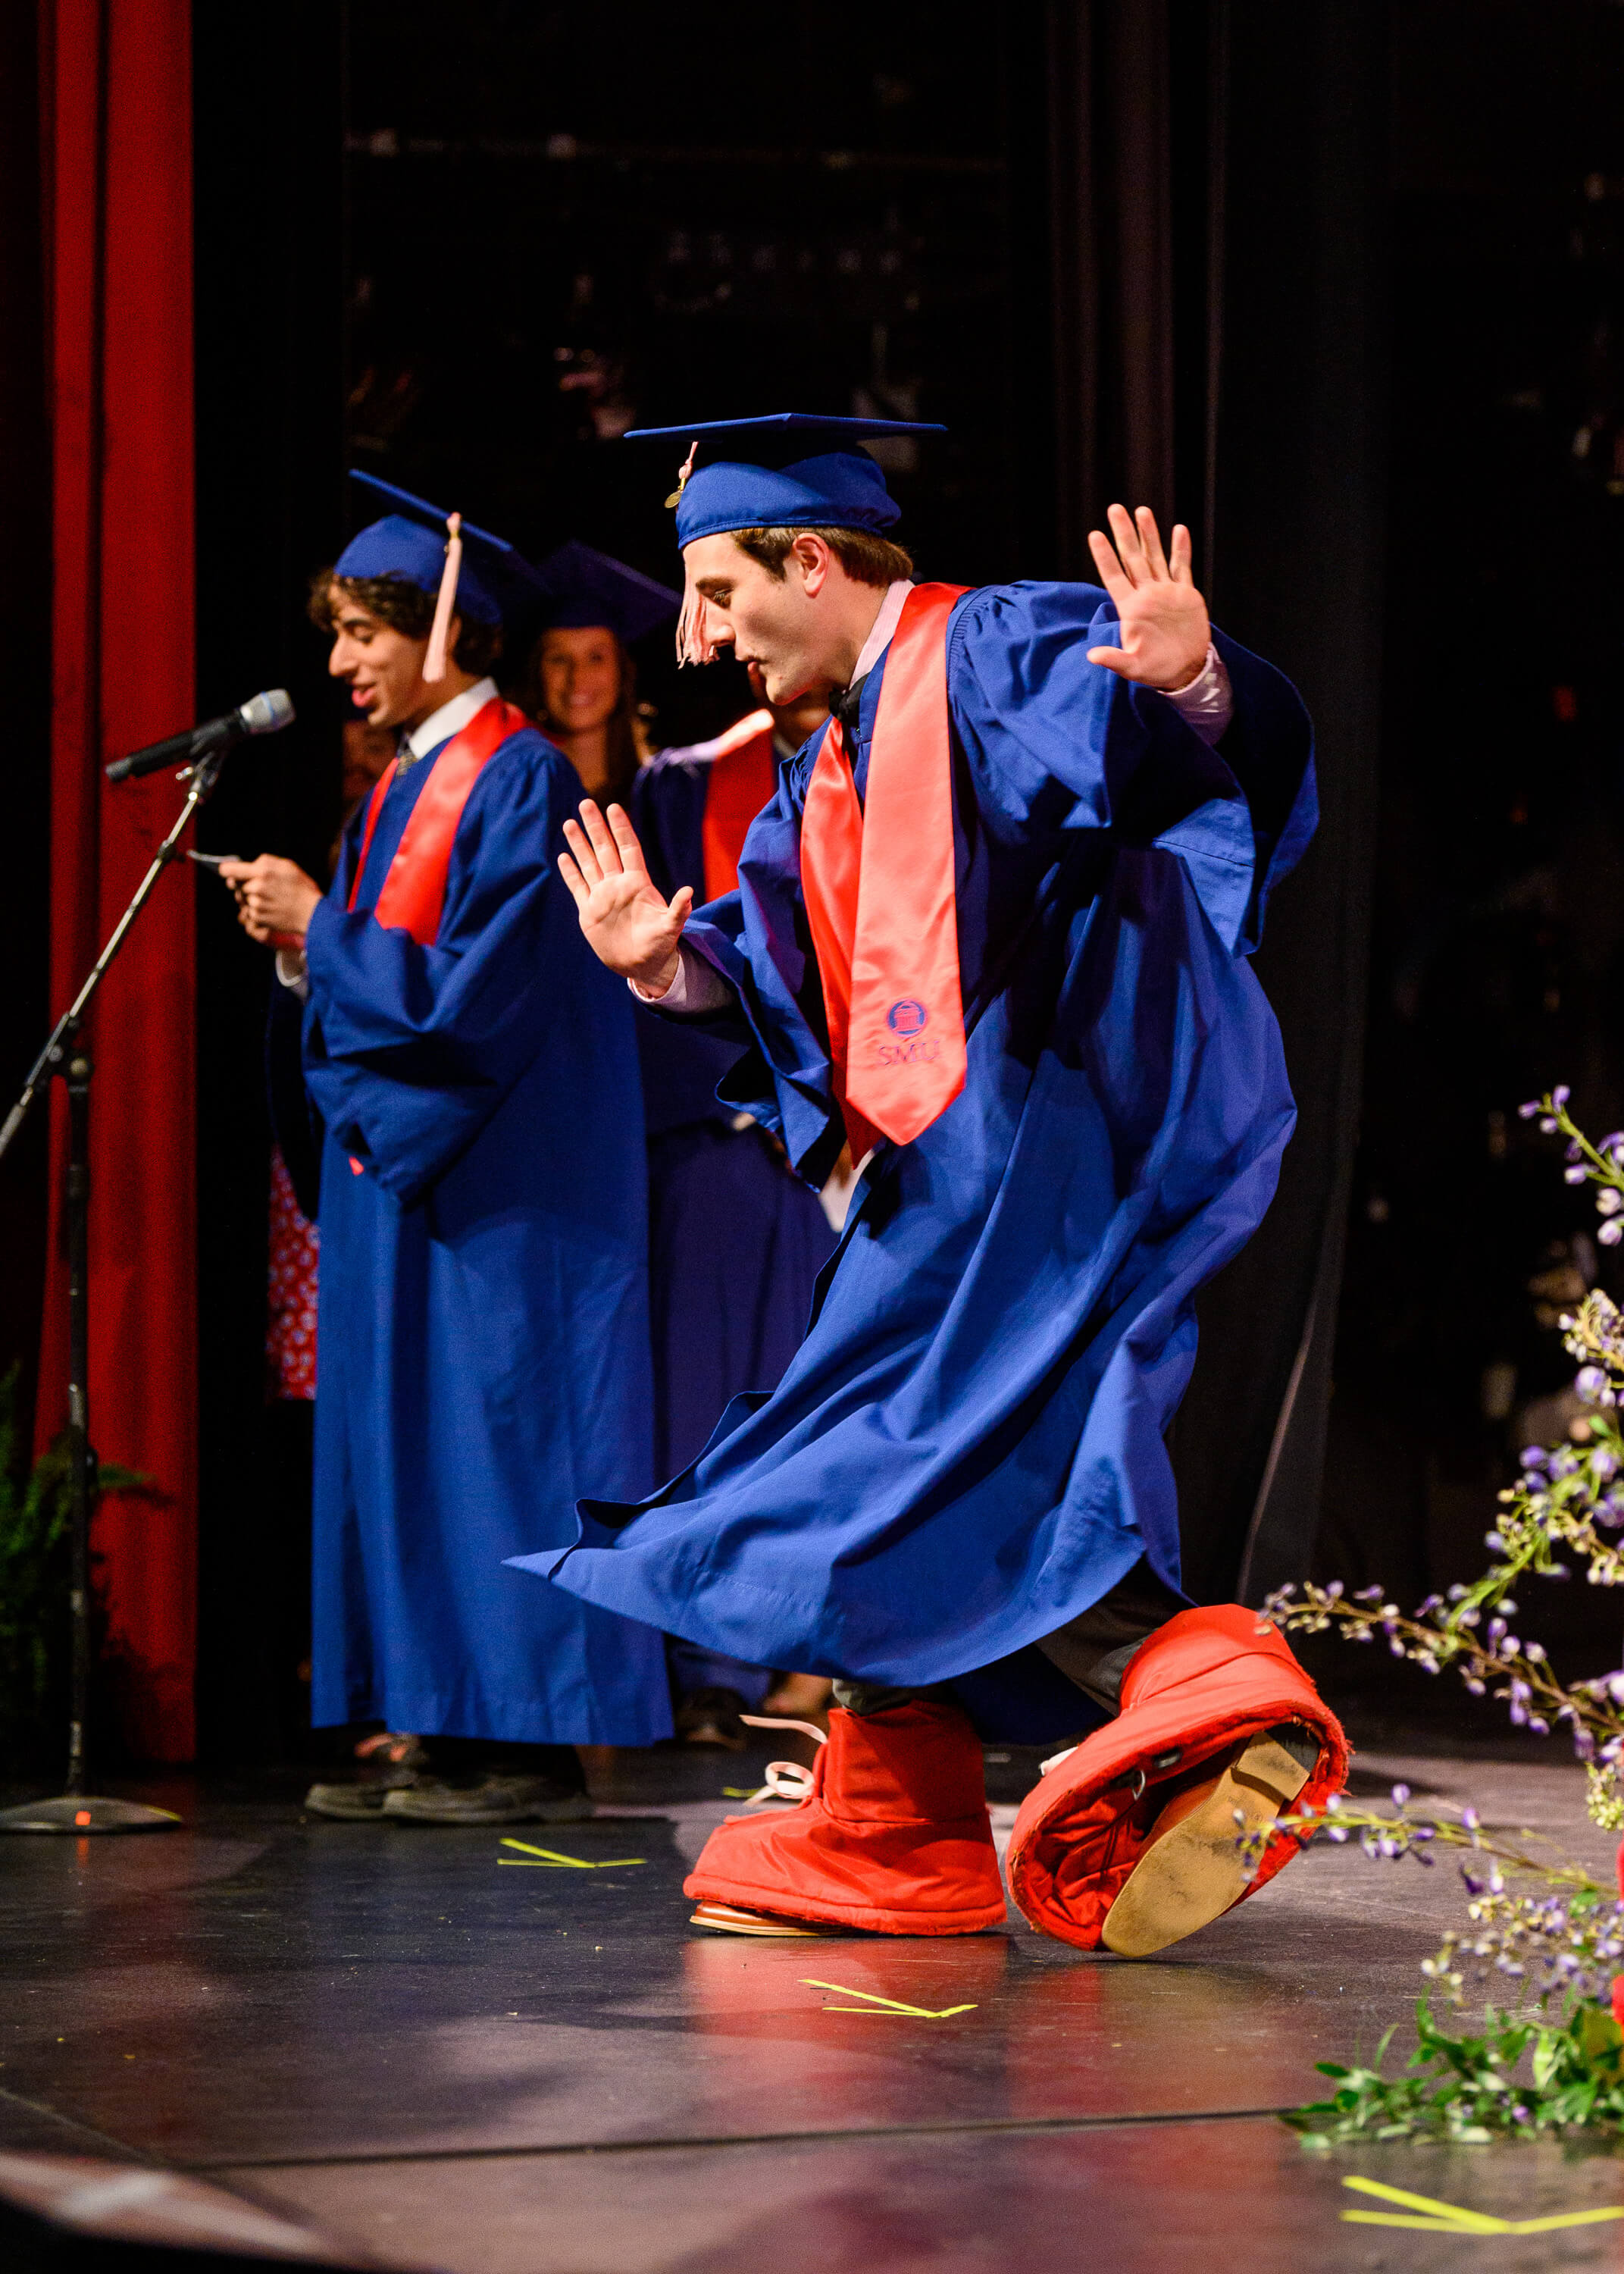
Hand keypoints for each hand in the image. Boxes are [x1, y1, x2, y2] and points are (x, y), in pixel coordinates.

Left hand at [218, 855, 323, 949]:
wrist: (313, 914)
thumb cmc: (302, 888)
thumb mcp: (287, 865)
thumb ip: (265, 861)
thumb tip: (249, 864)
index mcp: (262, 871)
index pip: (229, 870)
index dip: (227, 870)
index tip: (229, 872)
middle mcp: (256, 887)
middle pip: (234, 884)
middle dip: (244, 884)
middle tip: (259, 887)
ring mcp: (256, 904)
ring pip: (243, 898)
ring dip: (251, 898)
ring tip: (269, 899)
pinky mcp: (258, 917)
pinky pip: (249, 911)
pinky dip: (257, 910)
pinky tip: (271, 909)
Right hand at [558, 801, 692, 990]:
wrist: (642, 965)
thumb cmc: (661, 945)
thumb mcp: (671, 927)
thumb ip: (678, 909)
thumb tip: (689, 891)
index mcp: (638, 883)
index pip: (628, 848)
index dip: (621, 828)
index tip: (613, 807)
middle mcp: (618, 885)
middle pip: (605, 849)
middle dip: (595, 826)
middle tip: (586, 802)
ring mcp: (603, 896)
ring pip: (589, 863)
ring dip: (579, 844)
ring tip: (569, 822)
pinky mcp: (589, 911)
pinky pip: (578, 886)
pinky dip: (571, 872)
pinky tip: (564, 856)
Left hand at [1085, 505, 1210, 692]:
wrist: (1185, 670)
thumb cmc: (1155, 670)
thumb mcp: (1133, 668)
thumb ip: (1115, 660)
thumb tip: (1092, 657)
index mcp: (1131, 608)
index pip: (1114, 576)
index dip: (1105, 556)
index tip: (1095, 534)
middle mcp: (1146, 595)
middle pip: (1133, 558)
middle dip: (1124, 534)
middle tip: (1115, 509)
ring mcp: (1166, 592)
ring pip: (1155, 556)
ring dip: (1149, 534)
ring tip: (1142, 510)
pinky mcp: (1186, 594)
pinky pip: (1182, 568)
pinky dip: (1181, 549)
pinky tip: (1178, 530)